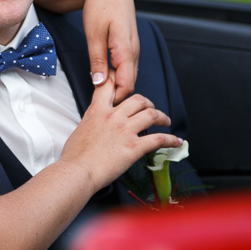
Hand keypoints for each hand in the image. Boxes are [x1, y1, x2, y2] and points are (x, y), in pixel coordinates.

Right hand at [60, 72, 180, 190]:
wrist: (78, 171)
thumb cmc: (74, 155)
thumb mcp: (80, 129)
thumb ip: (92, 122)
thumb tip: (96, 124)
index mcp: (97, 110)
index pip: (110, 85)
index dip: (119, 79)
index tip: (125, 80)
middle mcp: (113, 116)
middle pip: (138, 99)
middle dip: (148, 102)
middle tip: (151, 108)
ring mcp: (125, 131)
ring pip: (151, 114)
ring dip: (162, 117)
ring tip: (165, 121)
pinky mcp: (134, 147)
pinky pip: (158, 139)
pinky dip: (170, 140)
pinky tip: (176, 142)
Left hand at [82, 0, 139, 101]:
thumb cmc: (100, 5)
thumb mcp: (93, 33)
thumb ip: (97, 59)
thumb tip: (99, 83)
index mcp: (127, 50)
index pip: (127, 85)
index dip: (116, 98)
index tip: (101, 104)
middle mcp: (134, 50)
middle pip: (130, 82)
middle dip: (117, 94)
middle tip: (99, 102)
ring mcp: (134, 47)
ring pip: (129, 74)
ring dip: (117, 84)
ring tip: (101, 91)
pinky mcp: (129, 44)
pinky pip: (127, 65)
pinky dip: (118, 74)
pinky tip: (105, 75)